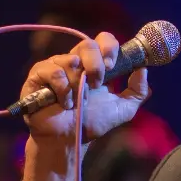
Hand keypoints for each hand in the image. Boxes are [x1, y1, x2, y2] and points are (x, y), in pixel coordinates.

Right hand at [21, 32, 149, 143]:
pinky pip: (54, 72)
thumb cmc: (92, 123)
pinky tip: (63, 103)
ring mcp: (55, 67)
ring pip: (71, 60)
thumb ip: (137, 90)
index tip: (113, 65)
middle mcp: (74, 61)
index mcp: (93, 64)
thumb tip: (143, 68)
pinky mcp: (37, 76)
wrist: (70, 140)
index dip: (109, 47)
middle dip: (96, 66)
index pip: (103, 40)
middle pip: (88, 44)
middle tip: (96, 84)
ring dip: (78, 84)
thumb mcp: (123, 109)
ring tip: (77, 101)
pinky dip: (62, 90)